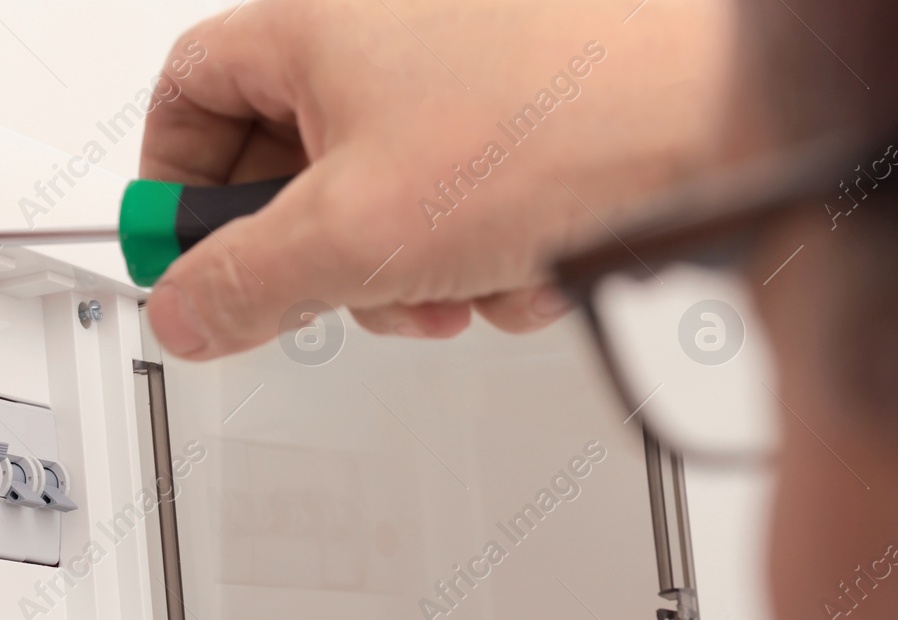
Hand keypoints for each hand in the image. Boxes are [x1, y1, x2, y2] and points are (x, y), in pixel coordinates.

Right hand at [140, 0, 731, 357]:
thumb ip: (243, 283)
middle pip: (283, 165)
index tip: (181, 255)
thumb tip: (184, 311)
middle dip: (314, 256)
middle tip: (333, 294)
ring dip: (402, 273)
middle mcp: (379, 40)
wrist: (725, 120)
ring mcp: (450, 81)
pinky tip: (512, 266)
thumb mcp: (354, 235)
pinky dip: (468, 257)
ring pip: (371, 203)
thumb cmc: (557, 126)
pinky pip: (447, 209)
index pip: (189, 93)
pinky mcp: (513, 125)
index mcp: (313, 30)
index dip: (173, 184)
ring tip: (455, 283)